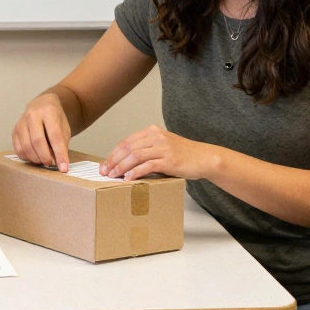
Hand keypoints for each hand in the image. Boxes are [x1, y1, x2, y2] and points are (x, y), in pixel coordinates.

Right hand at [12, 91, 71, 170]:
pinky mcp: (14, 130)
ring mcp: (21, 122)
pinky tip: (34, 157)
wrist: (42, 104)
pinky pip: (18, 149)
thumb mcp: (64, 127)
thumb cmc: (55, 118)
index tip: (63, 168)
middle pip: (38, 141)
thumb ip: (62, 143)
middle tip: (51, 164)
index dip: (59, 153)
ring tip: (44, 161)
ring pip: (27, 146)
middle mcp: (33, 115)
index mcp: (49, 111)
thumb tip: (59, 163)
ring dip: (36, 159)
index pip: (54, 136)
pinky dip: (27, 157)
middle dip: (45, 157)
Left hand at [101, 125, 217, 180]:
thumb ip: (147, 149)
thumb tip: (125, 162)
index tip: (105, 164)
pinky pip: (148, 165)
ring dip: (121, 167)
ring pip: (135, 156)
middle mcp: (156, 136)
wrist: (204, 158)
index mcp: (152, 131)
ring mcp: (163, 148)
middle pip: (128, 148)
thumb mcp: (163, 146)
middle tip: (105, 172)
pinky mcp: (169, 160)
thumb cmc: (183, 155)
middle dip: (114, 161)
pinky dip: (136, 172)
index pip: (126, 141)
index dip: (113, 153)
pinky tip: (129, 178)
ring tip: (113, 176)